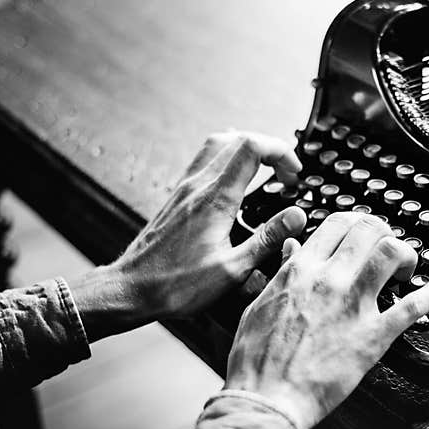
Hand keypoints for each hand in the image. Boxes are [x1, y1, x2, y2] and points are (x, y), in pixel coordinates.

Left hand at [69, 130, 306, 340]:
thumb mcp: (233, 269)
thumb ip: (267, 239)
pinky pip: (203, 161)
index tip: (294, 174)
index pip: (252, 148)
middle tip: (285, 173)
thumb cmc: (177, 285)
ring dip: (246, 148)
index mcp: (216, 200)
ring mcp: (184, 189)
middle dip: (269, 149)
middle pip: (237, 138)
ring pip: (217, 144)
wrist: (132, 290)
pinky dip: (226, 159)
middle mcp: (198, 186)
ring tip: (265, 168)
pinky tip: (234, 177)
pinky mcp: (177, 198)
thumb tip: (296, 217)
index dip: (280, 152)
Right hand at [224, 212, 428, 428]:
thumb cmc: (258, 360)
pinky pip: (414, 305)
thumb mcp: (260, 304)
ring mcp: (353, 305)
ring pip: (391, 252)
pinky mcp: (374, 335)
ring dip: (405, 253)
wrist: (266, 399)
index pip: (337, 223)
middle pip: (369, 229)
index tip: (363, 236)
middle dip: (383, 234)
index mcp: (300, 270)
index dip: (357, 225)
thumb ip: (282, 272)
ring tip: (405, 269)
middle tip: (386, 252)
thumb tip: (292, 248)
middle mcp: (329, 279)